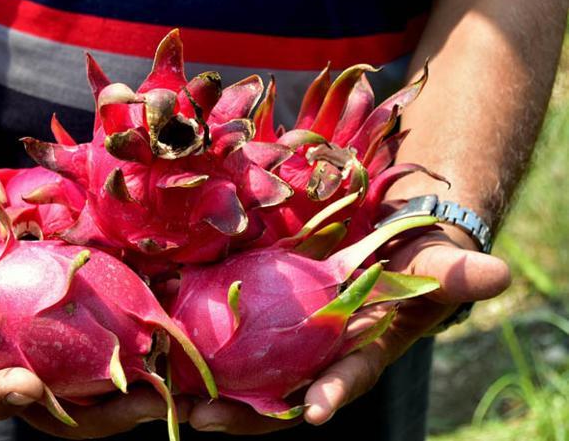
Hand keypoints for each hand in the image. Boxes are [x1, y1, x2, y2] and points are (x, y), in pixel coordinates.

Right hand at [0, 236, 183, 436]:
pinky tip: (187, 333)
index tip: (26, 385)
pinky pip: (136, 346)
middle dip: (107, 410)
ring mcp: (77, 364)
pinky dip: (160, 343)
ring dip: (150, 385)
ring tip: (184, 381)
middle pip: (72, 409)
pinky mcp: (107, 337)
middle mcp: (39, 383)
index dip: (6, 397)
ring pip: (114, 385)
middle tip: (141, 400)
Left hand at [188, 226, 510, 431]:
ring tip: (164, 396)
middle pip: (277, 392)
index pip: (346, 377)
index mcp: (358, 349)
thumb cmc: (406, 257)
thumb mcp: (428, 263)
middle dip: (244, 413)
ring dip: (203, 387)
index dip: (333, 393)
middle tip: (205, 419)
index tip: (313, 411)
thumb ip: (454, 272)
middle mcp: (314, 354)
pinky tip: (154, 341)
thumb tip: (502, 275)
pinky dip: (189, 342)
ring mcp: (280, 338)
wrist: (377, 236)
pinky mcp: (252, 313)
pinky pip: (218, 334)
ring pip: (239, 372)